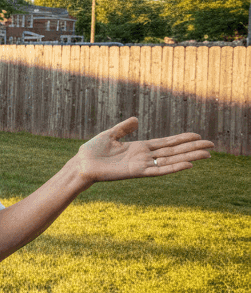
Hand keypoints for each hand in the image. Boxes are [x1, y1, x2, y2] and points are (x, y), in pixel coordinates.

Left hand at [72, 117, 212, 183]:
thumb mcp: (109, 135)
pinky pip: (158, 171)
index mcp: (139, 148)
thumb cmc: (92, 152)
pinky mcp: (136, 172)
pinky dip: (173, 168)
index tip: (197, 136)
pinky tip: (188, 165)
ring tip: (206, 155)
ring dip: (188, 158)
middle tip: (211, 145)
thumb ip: (124, 128)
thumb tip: (136, 120)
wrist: (81, 164)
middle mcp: (143, 157)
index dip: (181, 139)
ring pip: (170, 161)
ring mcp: (141, 165)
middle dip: (192, 148)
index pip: (165, 143)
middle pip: (173, 151)